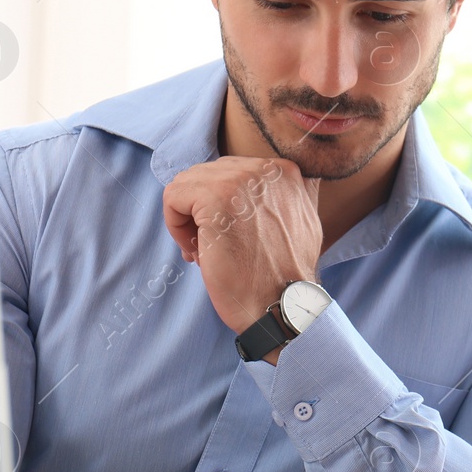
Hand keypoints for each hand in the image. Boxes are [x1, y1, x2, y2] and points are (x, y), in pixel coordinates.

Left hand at [162, 157, 324, 335]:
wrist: (281, 303)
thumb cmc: (282, 274)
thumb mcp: (298, 221)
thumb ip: (280, 195)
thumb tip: (246, 188)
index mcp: (286, 170)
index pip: (231, 171)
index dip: (223, 205)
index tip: (231, 234)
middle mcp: (267, 168)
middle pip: (207, 175)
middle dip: (202, 210)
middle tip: (214, 246)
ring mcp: (241, 179)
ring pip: (187, 184)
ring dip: (188, 219)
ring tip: (205, 250)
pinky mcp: (215, 197)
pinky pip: (173, 197)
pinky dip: (175, 225)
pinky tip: (197, 250)